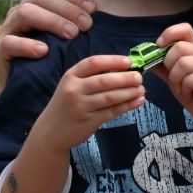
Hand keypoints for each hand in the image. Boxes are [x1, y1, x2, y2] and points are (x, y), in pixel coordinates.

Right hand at [0, 0, 95, 97]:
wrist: (29, 86)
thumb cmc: (53, 57)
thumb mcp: (67, 36)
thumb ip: (79, 21)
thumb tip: (99, 10)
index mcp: (37, 3)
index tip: (93, 9)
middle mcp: (21, 11)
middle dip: (67, 8)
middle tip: (87, 25)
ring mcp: (9, 28)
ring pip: (25, 12)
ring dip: (51, 21)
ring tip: (71, 34)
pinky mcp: (1, 49)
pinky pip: (10, 42)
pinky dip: (27, 45)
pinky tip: (45, 51)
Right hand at [29, 54, 143, 153]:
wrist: (51, 132)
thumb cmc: (66, 105)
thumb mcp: (71, 86)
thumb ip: (91, 78)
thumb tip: (123, 70)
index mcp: (70, 76)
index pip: (93, 63)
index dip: (112, 61)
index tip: (129, 61)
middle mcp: (74, 90)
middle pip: (103, 81)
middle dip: (125, 78)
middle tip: (139, 77)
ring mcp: (81, 106)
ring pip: (110, 97)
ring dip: (129, 92)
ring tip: (142, 89)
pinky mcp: (89, 121)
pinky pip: (112, 112)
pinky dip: (127, 106)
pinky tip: (137, 101)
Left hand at [150, 23, 192, 127]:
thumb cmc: (191, 92)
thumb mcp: (172, 77)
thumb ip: (161, 66)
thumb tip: (143, 57)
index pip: (185, 29)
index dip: (170, 33)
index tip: (159, 45)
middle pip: (180, 47)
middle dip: (169, 64)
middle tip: (174, 78)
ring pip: (183, 63)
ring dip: (176, 79)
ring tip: (181, 87)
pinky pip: (190, 79)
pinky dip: (184, 88)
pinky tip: (189, 93)